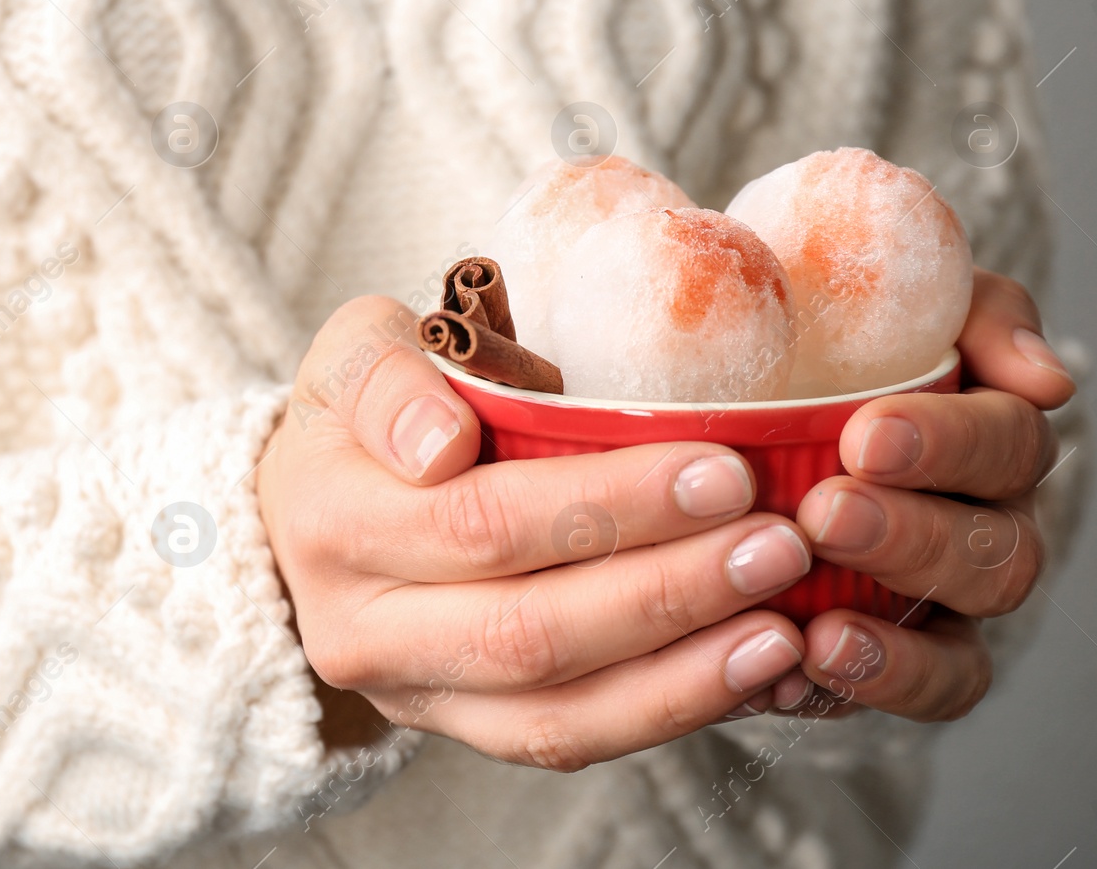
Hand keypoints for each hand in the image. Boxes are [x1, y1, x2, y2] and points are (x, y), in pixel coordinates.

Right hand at [258, 296, 816, 769]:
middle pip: (528, 629)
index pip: (482, 523)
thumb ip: (386, 378)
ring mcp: (413, 692)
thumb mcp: (352, 355)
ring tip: (783, 626)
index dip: (608, 505)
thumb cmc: (364, 415)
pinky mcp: (464, 727)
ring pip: (555, 710)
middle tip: (778, 541)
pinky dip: (666, 711)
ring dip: (683, 673)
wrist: (312, 511)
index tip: (721, 469)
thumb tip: (441, 446)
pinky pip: (569, 740)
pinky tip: (747, 671)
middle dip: (668, 589)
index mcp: (332, 520)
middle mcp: (361, 628)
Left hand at [772, 269, 1075, 720]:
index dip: (949, 443)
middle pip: (997, 551)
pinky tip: (802, 665)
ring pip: (965, 636)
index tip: (864, 435)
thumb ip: (964, 311)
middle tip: (823, 514)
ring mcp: (943, 604)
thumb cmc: (805, 346)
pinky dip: (871, 687)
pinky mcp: (897, 662)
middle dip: (912, 536)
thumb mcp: (866, 295)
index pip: (1007, 440)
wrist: (714, 414)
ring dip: (896, 632)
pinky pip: (917, 694)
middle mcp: (981, 524)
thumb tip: (1044, 379)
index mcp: (983, 434)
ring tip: (818, 621)